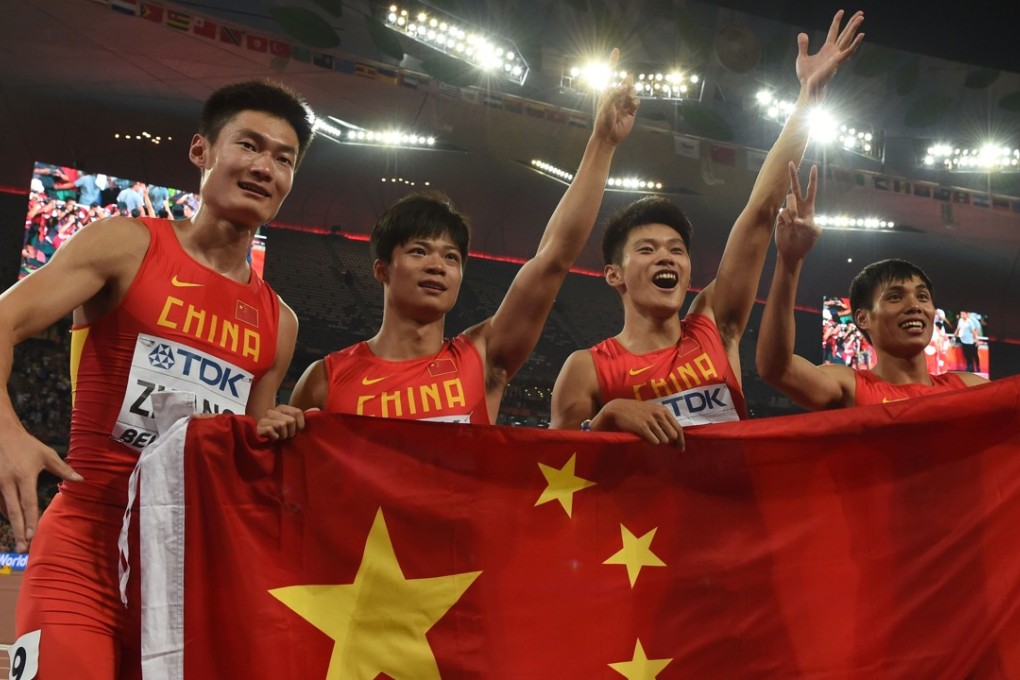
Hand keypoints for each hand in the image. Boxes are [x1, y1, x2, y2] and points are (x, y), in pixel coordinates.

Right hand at [0, 425, 81, 552]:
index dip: (30, 520)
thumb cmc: (26, 444)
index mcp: (24, 476)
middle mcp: (7, 483)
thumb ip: (63, 469)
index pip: (27, 503)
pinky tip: (14, 522)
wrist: (0, 433)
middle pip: (13, 512)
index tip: (32, 536)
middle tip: (21, 549)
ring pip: (3, 509)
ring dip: (12, 525)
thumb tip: (81, 480)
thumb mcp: (46, 454)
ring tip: (19, 541)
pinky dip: (5, 513)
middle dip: (18, 532)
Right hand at [256, 404, 309, 440]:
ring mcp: (264, 419)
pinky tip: (272, 439)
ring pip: (281, 425)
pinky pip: (270, 430)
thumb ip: (306, 417)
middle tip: (286, 436)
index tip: (296, 432)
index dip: (300, 425)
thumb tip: (316, 409)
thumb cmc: (283, 434)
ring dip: (282, 436)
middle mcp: (273, 411)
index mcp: (283, 408)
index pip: (297, 412)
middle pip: (290, 420)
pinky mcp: (258, 427)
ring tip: (280, 437)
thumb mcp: (295, 425)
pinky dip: (274, 438)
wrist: (265, 443)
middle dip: (291, 432)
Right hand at [592, 399, 684, 448]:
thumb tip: (675, 438)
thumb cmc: (636, 411)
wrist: (617, 408)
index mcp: (663, 410)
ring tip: (650, 437)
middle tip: (664, 444)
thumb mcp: (652, 411)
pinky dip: (652, 442)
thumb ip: (663, 421)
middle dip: (670, 442)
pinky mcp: (642, 427)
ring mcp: (651, 420)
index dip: (681, 440)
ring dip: (659, 442)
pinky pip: (654, 441)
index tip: (680, 448)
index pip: (678, 428)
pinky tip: (646, 438)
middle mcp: (659, 414)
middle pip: (673, 435)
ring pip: (664, 439)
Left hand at [593, 48, 639, 146]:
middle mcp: (616, 96)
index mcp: (607, 92)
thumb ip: (615, 94)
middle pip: (625, 83)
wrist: (608, 136)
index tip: (616, 50)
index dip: (613, 62)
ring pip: (632, 91)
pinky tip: (632, 106)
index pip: (611, 74)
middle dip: (627, 85)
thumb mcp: (606, 106)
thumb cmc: (603, 121)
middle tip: (623, 92)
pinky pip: (636, 101)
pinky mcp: (631, 110)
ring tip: (628, 101)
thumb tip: (625, 84)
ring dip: (631, 93)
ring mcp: (624, 102)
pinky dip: (635, 101)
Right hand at [775, 162, 819, 262]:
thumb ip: (809, 224)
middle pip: (795, 187)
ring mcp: (788, 211)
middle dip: (793, 175)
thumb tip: (798, 220)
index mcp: (809, 208)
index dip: (812, 179)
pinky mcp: (779, 218)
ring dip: (792, 213)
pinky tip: (787, 229)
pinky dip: (786, 221)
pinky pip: (781, 214)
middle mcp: (798, 207)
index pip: (811, 190)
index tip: (813, 167)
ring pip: (788, 203)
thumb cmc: (806, 242)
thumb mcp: (814, 233)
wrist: (793, 252)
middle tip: (790, 163)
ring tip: (794, 225)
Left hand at [796, 9, 864, 98]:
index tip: (841, 11)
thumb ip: (803, 45)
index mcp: (827, 48)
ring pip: (848, 39)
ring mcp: (837, 56)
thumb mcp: (802, 57)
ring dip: (854, 28)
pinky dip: (855, 43)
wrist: (808, 87)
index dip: (837, 21)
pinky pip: (849, 51)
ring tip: (861, 17)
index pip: (834, 31)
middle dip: (852, 23)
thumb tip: (802, 33)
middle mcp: (834, 51)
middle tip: (860, 12)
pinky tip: (861, 35)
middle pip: (845, 33)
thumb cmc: (807, 76)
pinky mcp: (838, 62)